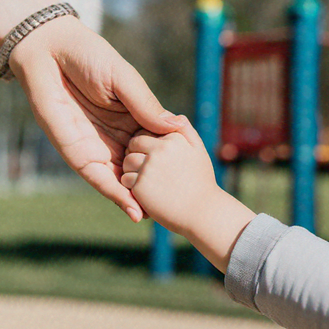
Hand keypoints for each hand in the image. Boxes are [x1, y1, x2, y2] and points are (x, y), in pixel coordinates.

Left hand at [8, 15, 183, 221]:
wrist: (49, 50)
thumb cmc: (89, 56)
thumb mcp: (125, 81)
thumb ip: (146, 106)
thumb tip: (174, 127)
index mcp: (130, 116)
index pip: (152, 146)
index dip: (168, 163)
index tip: (189, 181)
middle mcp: (115, 135)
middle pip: (138, 167)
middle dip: (154, 188)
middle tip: (178, 209)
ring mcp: (96, 146)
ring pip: (120, 178)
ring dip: (137, 199)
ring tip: (160, 218)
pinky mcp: (76, 152)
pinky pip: (97, 178)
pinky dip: (115, 195)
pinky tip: (134, 210)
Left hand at [122, 118, 255, 271]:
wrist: (204, 213)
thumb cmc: (201, 181)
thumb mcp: (198, 149)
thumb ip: (184, 129)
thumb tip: (174, 116)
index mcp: (173, 138)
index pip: (146, 130)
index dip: (146, 142)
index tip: (152, 154)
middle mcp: (160, 150)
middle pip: (134, 144)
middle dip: (135, 152)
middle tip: (145, 166)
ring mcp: (149, 167)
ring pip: (127, 161)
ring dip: (132, 169)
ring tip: (147, 179)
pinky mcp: (140, 186)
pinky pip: (125, 179)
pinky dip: (131, 186)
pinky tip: (146, 192)